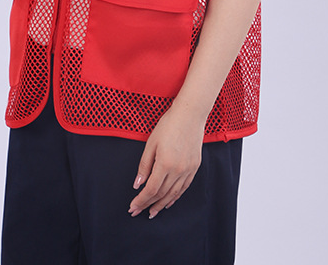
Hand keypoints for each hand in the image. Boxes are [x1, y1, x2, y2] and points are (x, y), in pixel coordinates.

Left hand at [128, 105, 205, 219]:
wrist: (190, 114)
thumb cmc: (169, 125)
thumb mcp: (151, 143)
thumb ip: (144, 165)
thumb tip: (137, 184)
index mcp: (165, 163)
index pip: (150, 189)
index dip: (141, 200)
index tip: (133, 207)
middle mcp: (178, 170)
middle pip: (161, 194)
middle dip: (148, 204)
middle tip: (138, 211)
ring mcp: (188, 169)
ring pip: (173, 194)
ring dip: (161, 204)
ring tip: (152, 211)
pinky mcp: (195, 167)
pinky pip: (184, 187)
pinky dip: (175, 197)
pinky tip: (169, 201)